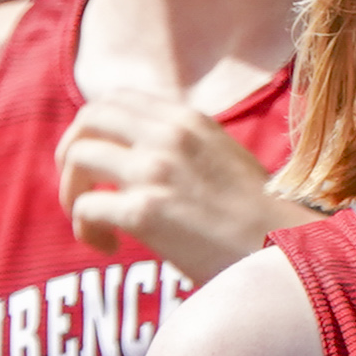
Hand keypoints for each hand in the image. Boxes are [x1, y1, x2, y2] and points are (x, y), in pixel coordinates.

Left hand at [58, 88, 293, 281]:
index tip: (101, 163)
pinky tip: (106, 245)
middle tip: (80, 190)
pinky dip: (84, 228)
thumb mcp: (225, 161)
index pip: (118, 100)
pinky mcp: (146, 212)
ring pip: (77, 158)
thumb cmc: (258, 223)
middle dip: (70, 154)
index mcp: (189, 120)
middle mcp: (168, 136)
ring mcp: (155, 171)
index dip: (95, 129)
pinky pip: (87, 208)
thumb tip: (145, 159)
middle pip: (88, 120)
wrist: (285, 255)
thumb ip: (185, 150)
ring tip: (91, 221)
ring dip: (72, 192)